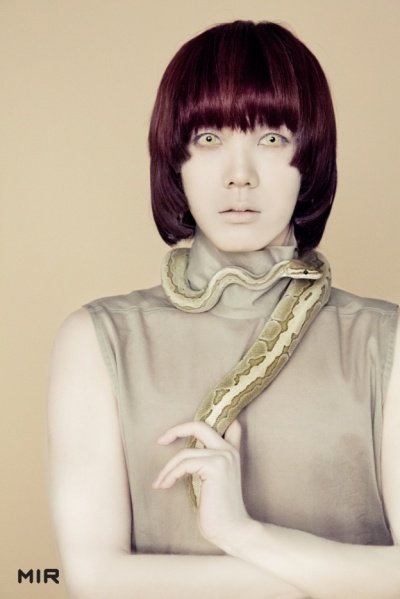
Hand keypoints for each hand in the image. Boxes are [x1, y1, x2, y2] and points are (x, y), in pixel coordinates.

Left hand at [152, 420, 250, 548]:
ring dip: (168, 468)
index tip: (198, 423)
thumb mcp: (213, 482)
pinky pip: (184, 464)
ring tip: (160, 482)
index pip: (230, 425)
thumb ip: (208, 465)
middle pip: (199, 426)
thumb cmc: (218, 511)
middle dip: (177, 429)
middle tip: (161, 440)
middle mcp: (229, 451)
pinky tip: (164, 485)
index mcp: (231, 453)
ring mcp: (223, 456)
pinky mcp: (215, 466)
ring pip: (185, 452)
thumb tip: (188, 458)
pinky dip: (170, 475)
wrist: (232, 530)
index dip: (216, 417)